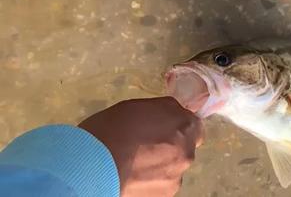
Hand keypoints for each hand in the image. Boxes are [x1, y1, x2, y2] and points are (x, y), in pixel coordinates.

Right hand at [79, 97, 203, 196]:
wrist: (92, 166)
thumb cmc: (111, 129)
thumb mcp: (138, 106)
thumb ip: (162, 111)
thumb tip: (169, 115)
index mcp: (185, 125)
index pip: (193, 123)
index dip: (178, 125)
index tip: (162, 128)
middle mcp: (188, 151)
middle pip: (186, 146)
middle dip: (172, 145)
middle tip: (145, 146)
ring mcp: (177, 175)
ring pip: (174, 166)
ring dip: (162, 164)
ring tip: (135, 164)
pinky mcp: (165, 194)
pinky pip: (162, 183)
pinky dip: (152, 181)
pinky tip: (133, 177)